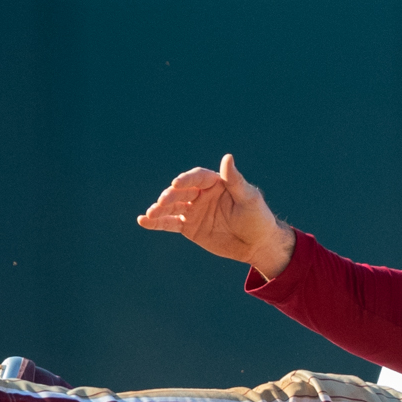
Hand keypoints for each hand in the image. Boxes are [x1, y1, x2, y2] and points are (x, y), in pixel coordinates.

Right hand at [136, 153, 295, 276]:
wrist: (257, 244)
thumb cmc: (257, 218)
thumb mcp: (249, 198)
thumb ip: (235, 180)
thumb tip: (227, 157)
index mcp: (216, 183)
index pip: (197, 178)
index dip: (186, 180)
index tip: (177, 183)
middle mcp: (201, 194)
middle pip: (181, 192)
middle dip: (170, 196)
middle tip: (163, 202)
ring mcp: (194, 210)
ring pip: (172, 207)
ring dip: (159, 209)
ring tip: (150, 214)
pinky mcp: (189, 227)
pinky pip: (170, 223)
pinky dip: (156, 222)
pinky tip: (143, 221)